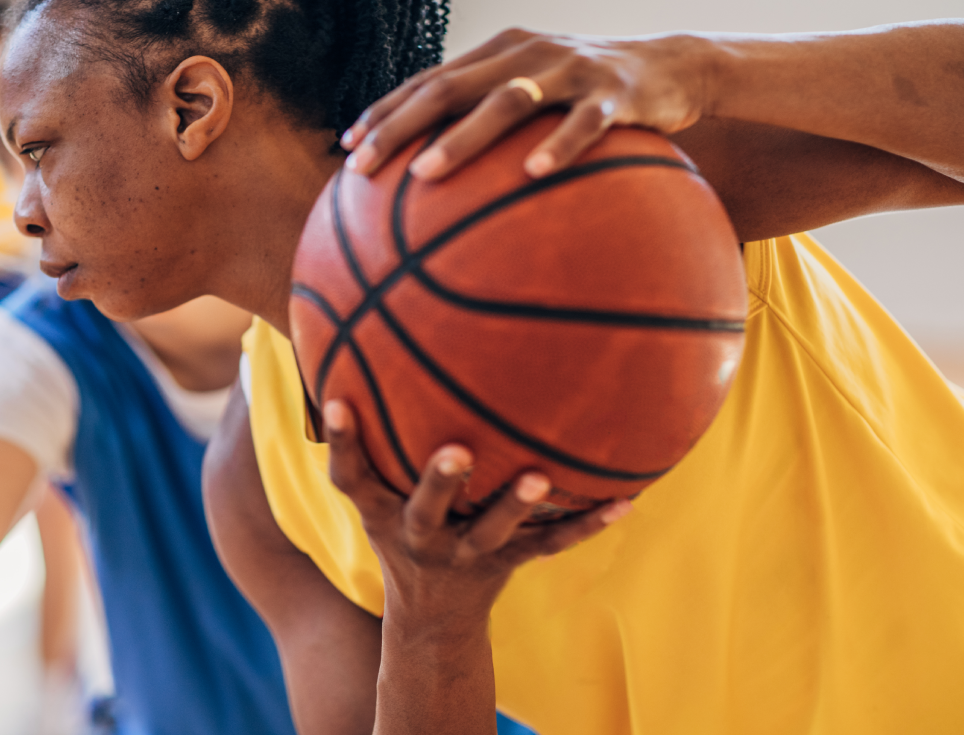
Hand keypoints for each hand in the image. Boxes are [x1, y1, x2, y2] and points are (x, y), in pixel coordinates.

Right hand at [323, 400, 629, 622]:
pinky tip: (624, 503)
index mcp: (383, 513)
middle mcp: (420, 535)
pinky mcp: (506, 563)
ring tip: (540, 476)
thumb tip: (364, 345)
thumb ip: (375, 438)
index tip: (338, 402)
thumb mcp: (377, 495)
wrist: (433, 617)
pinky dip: (586, 525)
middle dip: (440, 481)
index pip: (351, 477)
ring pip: (492, 531)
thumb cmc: (404, 528)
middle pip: (425, 510)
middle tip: (457, 450)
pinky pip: (549, 543)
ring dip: (514, 504)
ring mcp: (465, 553)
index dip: (342, 442)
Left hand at [340, 28, 710, 180]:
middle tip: (361, 167)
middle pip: (449, 87)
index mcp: (499, 54)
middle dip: (399, 127)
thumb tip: (432, 183)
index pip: (428, 80)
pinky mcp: (614, 94)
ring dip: (462, 138)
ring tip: (425, 174)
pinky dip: (557, 147)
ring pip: (507, 102)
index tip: (345, 147)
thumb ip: (489, 124)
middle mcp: (525, 53)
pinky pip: (583, 123)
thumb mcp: (535, 99)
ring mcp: (570, 70)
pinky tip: (532, 175)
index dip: (385, 110)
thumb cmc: (587, 96)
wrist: (672, 68)